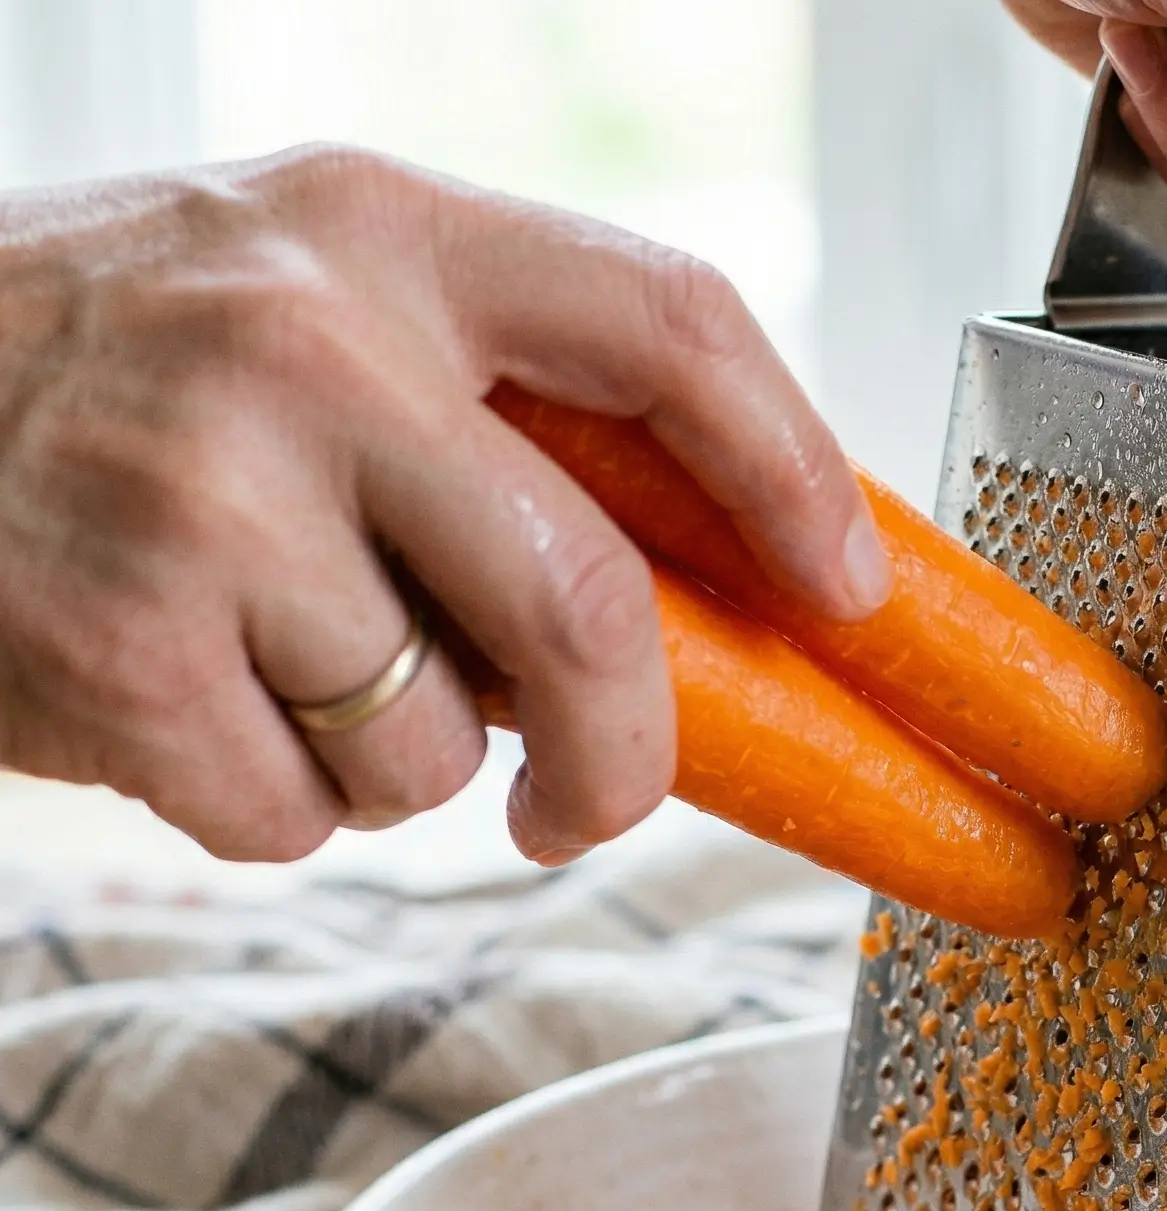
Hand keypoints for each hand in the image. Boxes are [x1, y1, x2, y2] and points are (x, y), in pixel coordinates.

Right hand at [0, 148, 890, 863]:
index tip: (852, 593)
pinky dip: (270, 808)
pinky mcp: (120, 642)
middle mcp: (303, 338)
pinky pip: (302, 816)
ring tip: (269, 672)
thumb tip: (705, 599)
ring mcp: (202, 488)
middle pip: (585, 602)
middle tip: (591, 807)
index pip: (670, 327)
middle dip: (622, 751)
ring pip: (436, 742)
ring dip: (389, 763)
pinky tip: (181, 707)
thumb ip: (492, 421)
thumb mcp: (305, 321)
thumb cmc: (110, 387)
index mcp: (384, 233)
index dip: (793, 475)